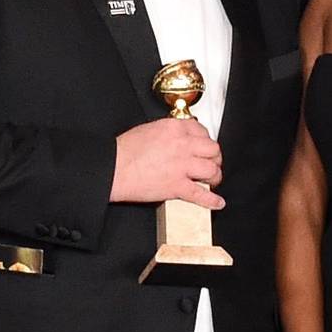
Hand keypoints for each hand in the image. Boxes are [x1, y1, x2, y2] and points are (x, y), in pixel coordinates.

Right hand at [110, 116, 224, 207]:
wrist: (113, 168)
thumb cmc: (124, 151)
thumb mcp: (148, 130)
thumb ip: (167, 133)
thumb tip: (177, 139)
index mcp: (174, 128)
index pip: (202, 131)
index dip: (206, 141)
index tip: (205, 147)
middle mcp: (182, 145)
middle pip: (212, 149)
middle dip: (214, 158)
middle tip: (212, 163)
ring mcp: (181, 166)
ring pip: (211, 169)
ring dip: (215, 177)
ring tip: (212, 181)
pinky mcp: (177, 186)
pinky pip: (201, 194)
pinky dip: (212, 200)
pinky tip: (217, 202)